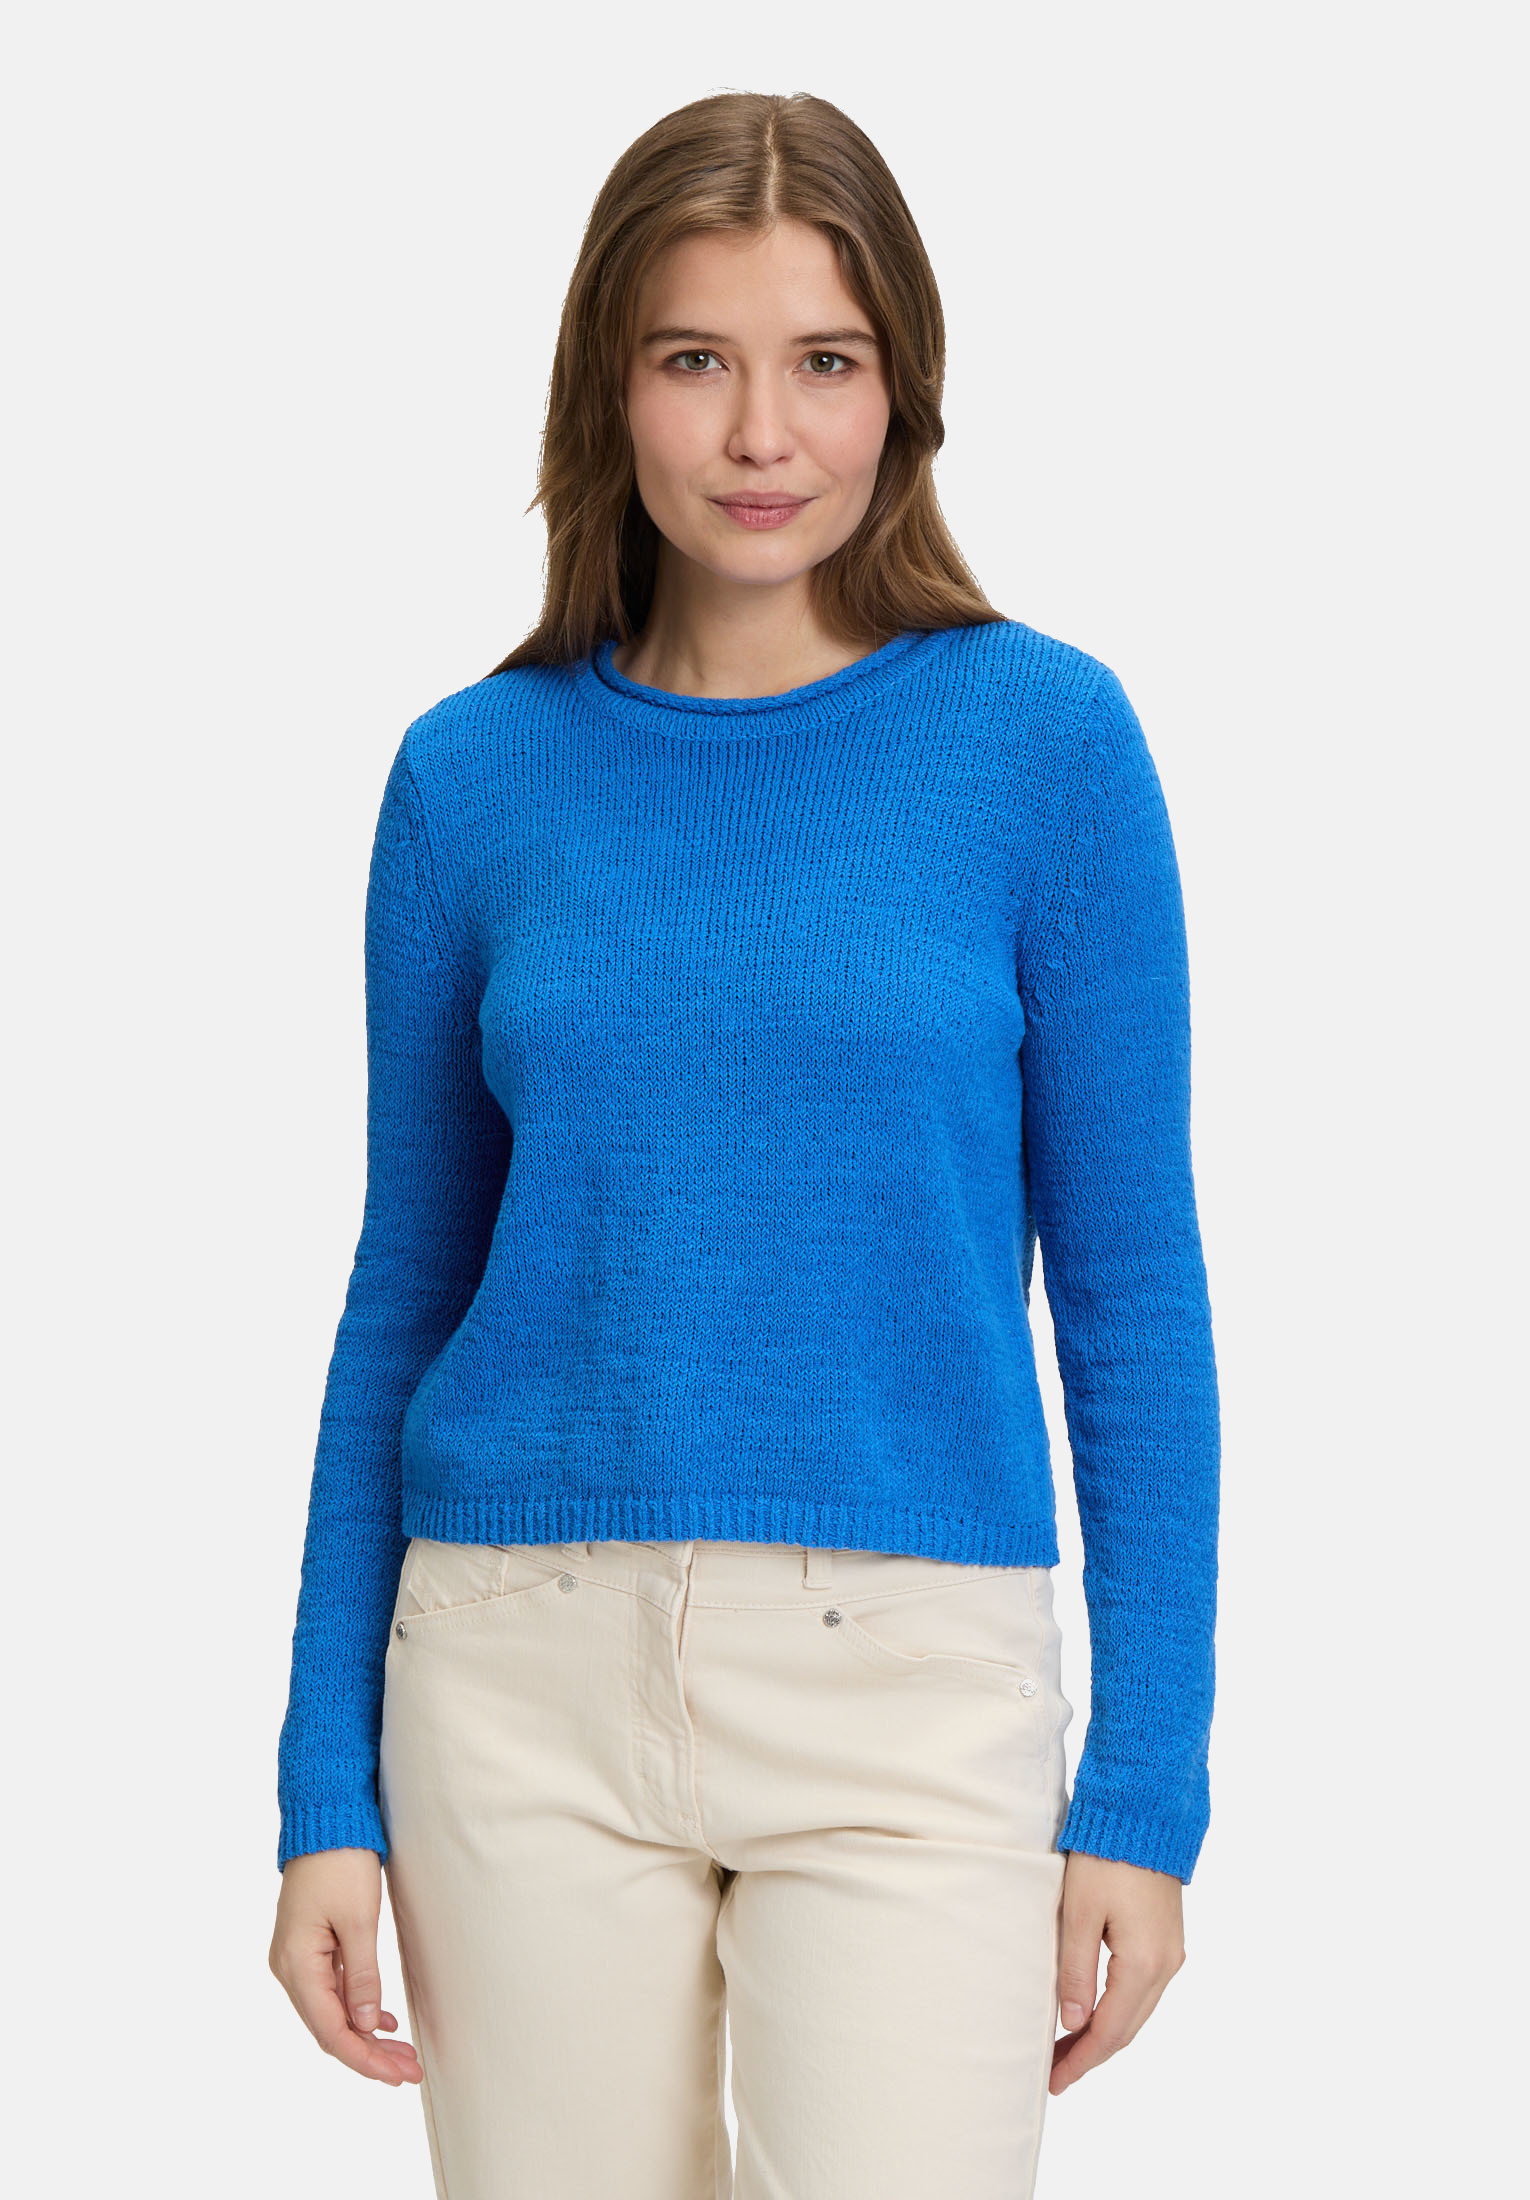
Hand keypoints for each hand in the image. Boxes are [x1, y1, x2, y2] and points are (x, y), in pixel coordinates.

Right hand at [269, 1847, 422, 2085]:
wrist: (325, 1819)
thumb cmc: (340, 1862)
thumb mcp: (359, 1920)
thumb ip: (362, 1976)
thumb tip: (366, 2025)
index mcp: (296, 1965)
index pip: (331, 2030)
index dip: (364, 2058)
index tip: (397, 2075)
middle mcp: (290, 1968)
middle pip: (330, 2027)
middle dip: (369, 2053)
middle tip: (409, 2070)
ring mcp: (297, 1958)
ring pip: (332, 2011)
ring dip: (366, 2033)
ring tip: (402, 2053)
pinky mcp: (310, 1947)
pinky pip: (332, 1989)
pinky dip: (357, 2007)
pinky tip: (382, 2020)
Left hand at [1050, 1850, 1185, 2094]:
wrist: (1145, 1814)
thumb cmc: (1107, 1856)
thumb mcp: (1079, 1912)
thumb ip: (1076, 1970)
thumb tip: (1072, 2022)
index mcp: (1144, 1964)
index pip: (1110, 2031)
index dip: (1081, 2060)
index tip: (1054, 2081)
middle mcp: (1166, 1965)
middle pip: (1127, 2028)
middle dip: (1090, 2054)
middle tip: (1054, 2072)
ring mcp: (1171, 1953)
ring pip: (1137, 2011)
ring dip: (1104, 2032)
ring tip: (1067, 2047)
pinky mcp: (1167, 1939)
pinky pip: (1143, 1990)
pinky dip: (1117, 2009)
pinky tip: (1093, 2011)